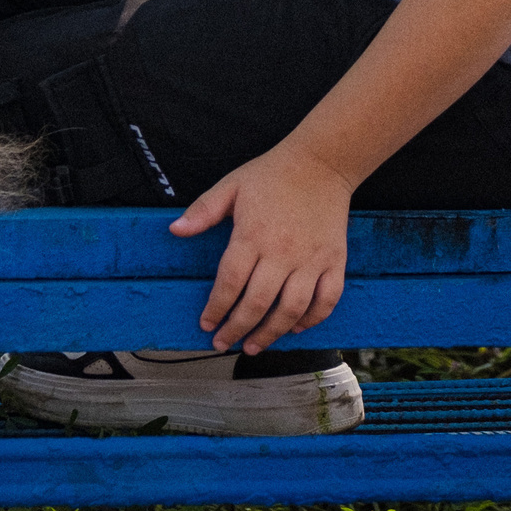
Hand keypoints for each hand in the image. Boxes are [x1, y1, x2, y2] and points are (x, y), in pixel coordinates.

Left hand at [169, 142, 353, 354]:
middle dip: (237, 329)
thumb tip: (175, 230)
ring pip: (292, 309)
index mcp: (252, 235)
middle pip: (258, 303)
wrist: (321, 163)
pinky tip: (295, 328)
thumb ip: (203, 211)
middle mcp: (282, 252)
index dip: (216, 309)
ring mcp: (311, 260)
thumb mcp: (231, 186)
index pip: (229, 283)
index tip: (206, 325)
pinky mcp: (335, 261)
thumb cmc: (272, 175)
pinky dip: (312, 319)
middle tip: (224, 344)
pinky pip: (326, 300)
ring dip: (271, 333)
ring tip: (254, 346)